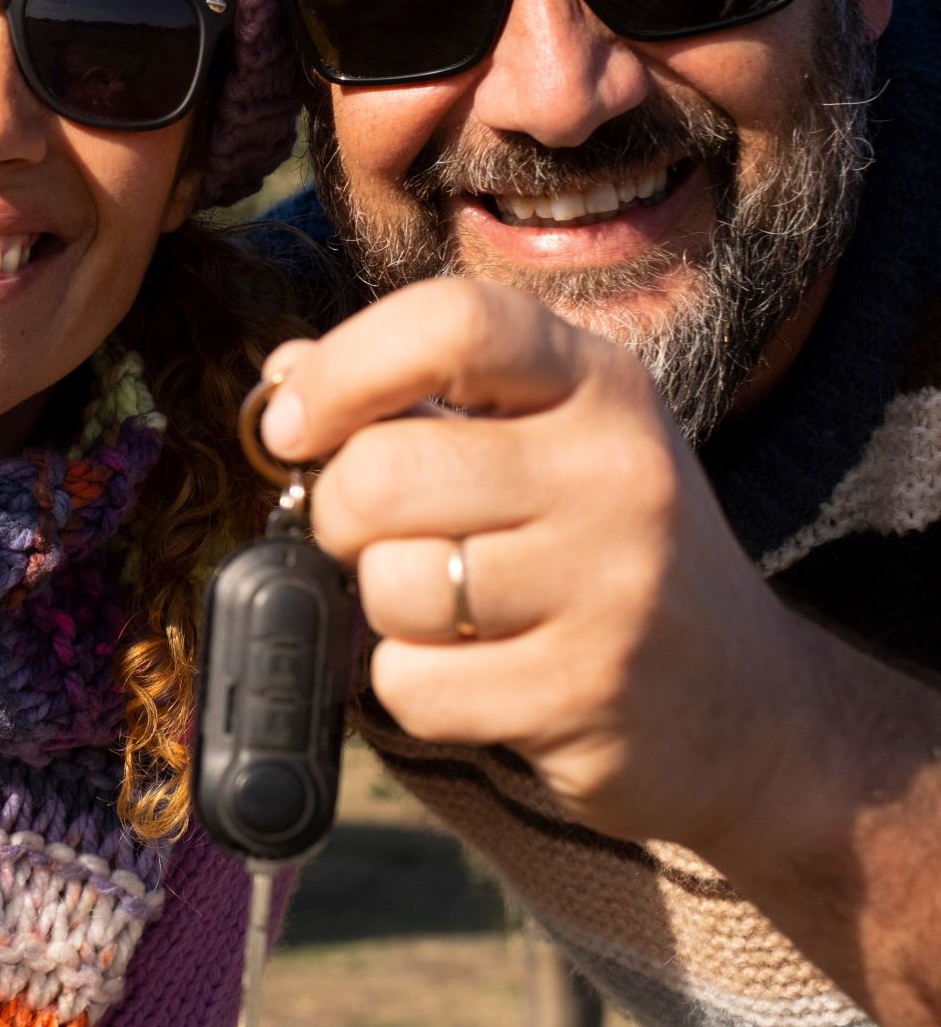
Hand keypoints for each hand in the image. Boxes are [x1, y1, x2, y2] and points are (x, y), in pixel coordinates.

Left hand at [257, 277, 815, 854]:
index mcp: (596, 383)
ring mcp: (612, 586)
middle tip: (369, 537)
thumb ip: (411, 399)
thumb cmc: (597, 546)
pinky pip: (413, 685)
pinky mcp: (586, 693)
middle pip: (385, 470)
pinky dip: (414, 689)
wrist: (745, 705)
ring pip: (390, 584)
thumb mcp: (537, 441)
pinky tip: (480, 678)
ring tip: (449, 610)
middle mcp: (616, 470)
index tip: (292, 425)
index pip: (451, 322)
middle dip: (339, 513)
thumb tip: (281, 378)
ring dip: (382, 607)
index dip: (341, 370)